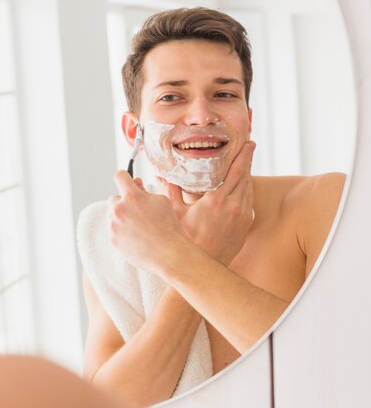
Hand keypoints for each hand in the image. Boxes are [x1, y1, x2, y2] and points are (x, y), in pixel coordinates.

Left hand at [108, 171, 188, 275]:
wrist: (169, 254)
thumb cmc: (168, 226)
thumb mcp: (161, 201)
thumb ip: (145, 190)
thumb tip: (135, 184)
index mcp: (132, 197)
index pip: (120, 176)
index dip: (124, 177)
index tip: (127, 181)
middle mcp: (119, 210)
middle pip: (114, 198)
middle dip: (124, 202)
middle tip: (138, 210)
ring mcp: (114, 226)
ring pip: (113, 215)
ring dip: (122, 217)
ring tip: (140, 226)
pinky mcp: (113, 240)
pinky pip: (114, 230)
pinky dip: (122, 231)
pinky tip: (137, 236)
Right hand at [159, 141, 255, 265]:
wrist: (201, 266)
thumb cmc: (186, 240)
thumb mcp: (175, 213)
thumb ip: (171, 191)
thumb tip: (160, 175)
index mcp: (217, 200)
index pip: (236, 171)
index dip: (243, 156)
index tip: (248, 143)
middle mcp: (234, 207)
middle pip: (246, 177)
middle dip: (247, 161)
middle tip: (248, 148)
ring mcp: (243, 217)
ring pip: (249, 190)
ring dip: (247, 177)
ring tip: (243, 166)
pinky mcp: (245, 226)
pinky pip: (249, 203)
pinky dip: (246, 193)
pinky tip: (240, 190)